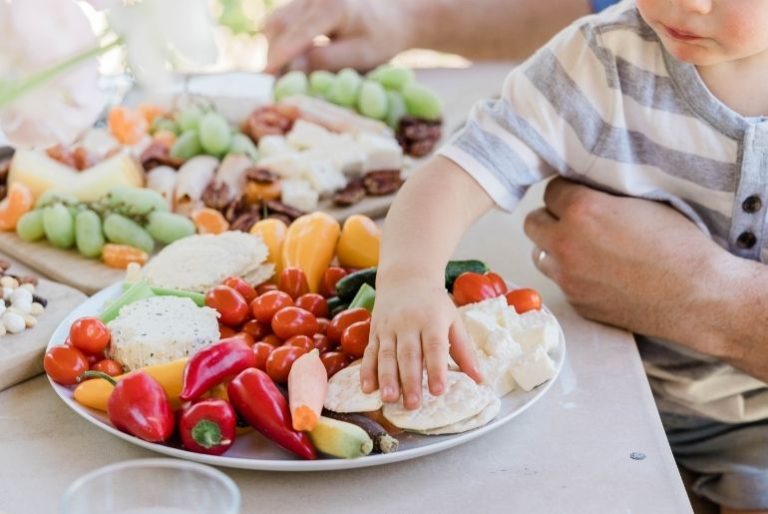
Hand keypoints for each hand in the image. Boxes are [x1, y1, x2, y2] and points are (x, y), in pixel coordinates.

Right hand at [263, 0, 413, 72]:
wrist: (394, 17)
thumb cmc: (381, 40)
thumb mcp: (359, 56)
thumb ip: (324, 61)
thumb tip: (290, 68)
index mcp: (332, 5)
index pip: (296, 33)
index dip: (279, 57)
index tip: (265, 77)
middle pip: (278, 25)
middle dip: (273, 54)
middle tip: (274, 83)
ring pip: (276, 21)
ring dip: (275, 47)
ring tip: (284, 73)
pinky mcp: (304, 1)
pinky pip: (282, 20)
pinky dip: (282, 40)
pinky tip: (291, 59)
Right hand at [360, 273, 481, 409]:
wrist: (406, 277)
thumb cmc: (434, 304)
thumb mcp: (454, 320)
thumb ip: (464, 351)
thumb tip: (479, 379)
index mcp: (432, 320)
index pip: (434, 347)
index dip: (436, 369)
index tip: (438, 391)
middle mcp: (408, 323)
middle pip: (409, 354)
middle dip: (410, 380)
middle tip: (413, 404)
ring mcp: (389, 327)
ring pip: (386, 354)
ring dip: (387, 378)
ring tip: (389, 399)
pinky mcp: (375, 331)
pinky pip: (369, 351)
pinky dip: (367, 371)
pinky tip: (367, 388)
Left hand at [523, 178, 725, 348]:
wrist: (699, 296)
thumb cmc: (680, 245)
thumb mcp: (642, 202)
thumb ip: (604, 196)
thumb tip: (586, 191)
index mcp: (582, 211)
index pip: (551, 190)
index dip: (567, 191)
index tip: (579, 194)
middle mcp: (566, 244)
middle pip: (533, 222)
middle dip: (551, 218)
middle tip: (573, 219)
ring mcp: (568, 278)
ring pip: (540, 254)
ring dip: (554, 247)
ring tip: (581, 247)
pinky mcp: (577, 302)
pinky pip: (561, 282)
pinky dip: (572, 275)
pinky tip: (599, 273)